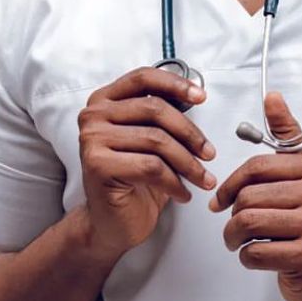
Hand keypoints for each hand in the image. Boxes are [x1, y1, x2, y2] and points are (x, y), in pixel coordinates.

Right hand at [78, 66, 216, 260]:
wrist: (111, 222)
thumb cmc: (133, 180)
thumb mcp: (149, 140)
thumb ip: (162, 115)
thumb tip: (195, 93)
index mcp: (105, 100)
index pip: (143, 78)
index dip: (175, 84)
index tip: (201, 96)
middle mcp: (94, 115)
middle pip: (155, 109)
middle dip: (190, 133)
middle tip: (209, 153)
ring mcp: (92, 139)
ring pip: (156, 140)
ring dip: (188, 163)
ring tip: (202, 179)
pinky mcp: (98, 165)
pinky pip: (151, 167)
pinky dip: (175, 182)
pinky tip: (182, 194)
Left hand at [209, 91, 301, 300]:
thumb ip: (287, 137)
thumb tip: (273, 97)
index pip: (257, 166)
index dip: (231, 184)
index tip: (221, 199)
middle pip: (249, 196)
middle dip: (233, 216)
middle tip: (235, 228)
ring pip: (248, 223)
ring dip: (234, 237)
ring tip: (240, 242)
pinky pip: (256, 253)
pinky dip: (247, 258)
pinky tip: (258, 256)